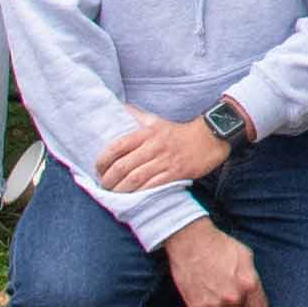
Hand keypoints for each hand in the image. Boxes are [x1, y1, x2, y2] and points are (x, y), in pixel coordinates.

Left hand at [95, 112, 230, 194]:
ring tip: (114, 194)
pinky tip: (133, 198)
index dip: (103, 160)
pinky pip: (153, 186)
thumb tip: (118, 108)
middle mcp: (154, 146)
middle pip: (124, 166)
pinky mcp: (176, 173)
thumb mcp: (155, 120)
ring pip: (136, 178)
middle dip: (109, 179)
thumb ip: (136, 115)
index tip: (98, 169)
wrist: (209, 138)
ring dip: (121, 189)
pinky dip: (140, 194)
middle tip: (104, 186)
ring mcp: (165, 160)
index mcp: (146, 132)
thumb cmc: (177, 132)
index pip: (117, 146)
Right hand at [160, 219, 265, 306]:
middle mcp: (233, 296)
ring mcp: (214, 303)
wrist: (191, 242)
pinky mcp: (196, 306)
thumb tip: (253, 289)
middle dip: (231, 298)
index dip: (253, 303)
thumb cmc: (217, 244)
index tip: (249, 302)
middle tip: (221, 283)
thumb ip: (251, 275)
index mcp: (248, 283)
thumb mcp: (245, 255)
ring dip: (215, 306)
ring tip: (209, 288)